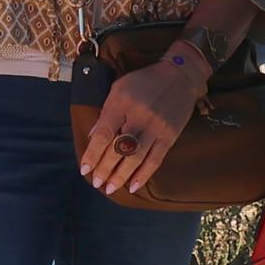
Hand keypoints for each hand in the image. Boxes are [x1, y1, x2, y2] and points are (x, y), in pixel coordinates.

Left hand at [81, 50, 204, 198]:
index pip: (104, 134)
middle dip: (105, 169)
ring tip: (110, 188)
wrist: (179, 76)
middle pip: (119, 149)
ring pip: (136, 158)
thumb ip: (106, 112)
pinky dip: (143, 175)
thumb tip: (93, 136)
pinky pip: (155, 160)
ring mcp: (156, 128)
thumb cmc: (143, 81)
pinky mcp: (169, 136)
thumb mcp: (119, 88)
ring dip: (121, 176)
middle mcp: (139, 117)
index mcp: (122, 104)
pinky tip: (133, 187)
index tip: (84, 169)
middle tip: (96, 183)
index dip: (92, 154)